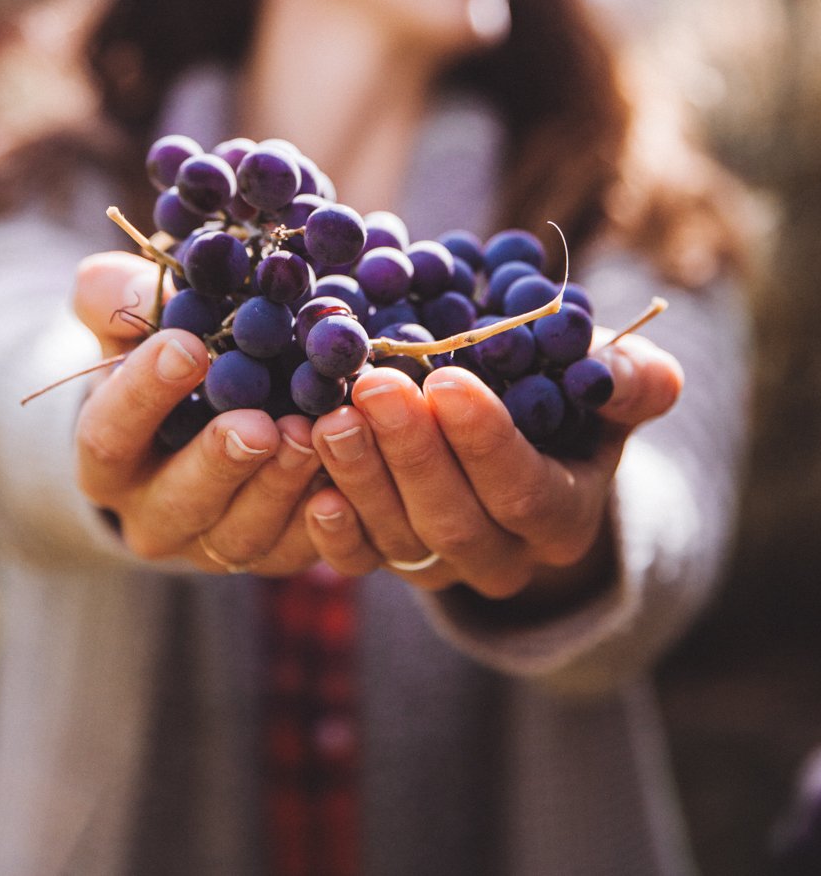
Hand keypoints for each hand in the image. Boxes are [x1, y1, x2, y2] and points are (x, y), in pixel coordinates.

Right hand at [72, 253, 322, 574]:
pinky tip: (347, 476)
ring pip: (243, 533)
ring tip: (312, 434)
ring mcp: (212, 544)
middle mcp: (151, 514)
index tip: (186, 347)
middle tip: (260, 423)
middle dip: (221, 460)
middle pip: (180, 498)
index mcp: (108, 457)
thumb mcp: (130, 324)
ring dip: (280, 487)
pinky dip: (326, 520)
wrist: (200, 422)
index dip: (144, 393)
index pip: (110, 433)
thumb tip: (155, 287)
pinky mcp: (271, 554)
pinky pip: (298, 548)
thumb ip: (121, 295)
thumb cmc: (161, 359)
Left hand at [304, 331, 681, 610]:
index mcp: (564, 517)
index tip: (446, 382)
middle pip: (455, 522)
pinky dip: (332, 529)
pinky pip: (358, 561)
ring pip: (400, 540)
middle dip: (412, 452)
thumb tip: (615, 373)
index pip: (525, 492)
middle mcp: (504, 557)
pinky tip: (312, 484)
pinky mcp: (390, 559)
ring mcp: (442, 567)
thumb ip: (628, 381)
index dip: (485, 442)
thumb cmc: (567, 400)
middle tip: (376, 385)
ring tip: (333, 416)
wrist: (525, 446)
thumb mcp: (610, 387)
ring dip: (363, 478)